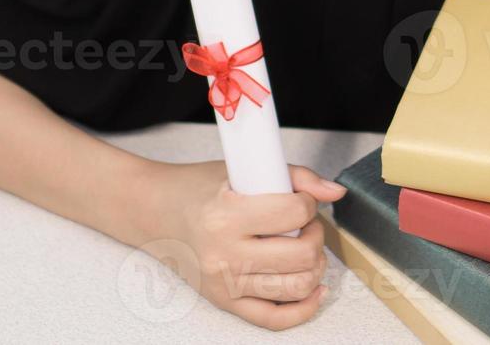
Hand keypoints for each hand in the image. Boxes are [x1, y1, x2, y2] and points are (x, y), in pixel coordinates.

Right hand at [144, 160, 348, 329]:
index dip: (309, 203)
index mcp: (227, 216)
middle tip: (306, 224)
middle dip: (316, 235)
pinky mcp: (226, 303)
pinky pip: (274, 318)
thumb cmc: (197, 191)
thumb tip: (334, 191)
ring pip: (296, 287)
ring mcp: (225, 284)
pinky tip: (314, 288)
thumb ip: (295, 176)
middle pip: (301, 255)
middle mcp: (224, 255)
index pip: (294, 213)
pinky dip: (304, 307)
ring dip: (315, 266)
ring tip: (305, 248)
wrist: (156, 213)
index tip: (304, 199)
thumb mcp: (242, 170)